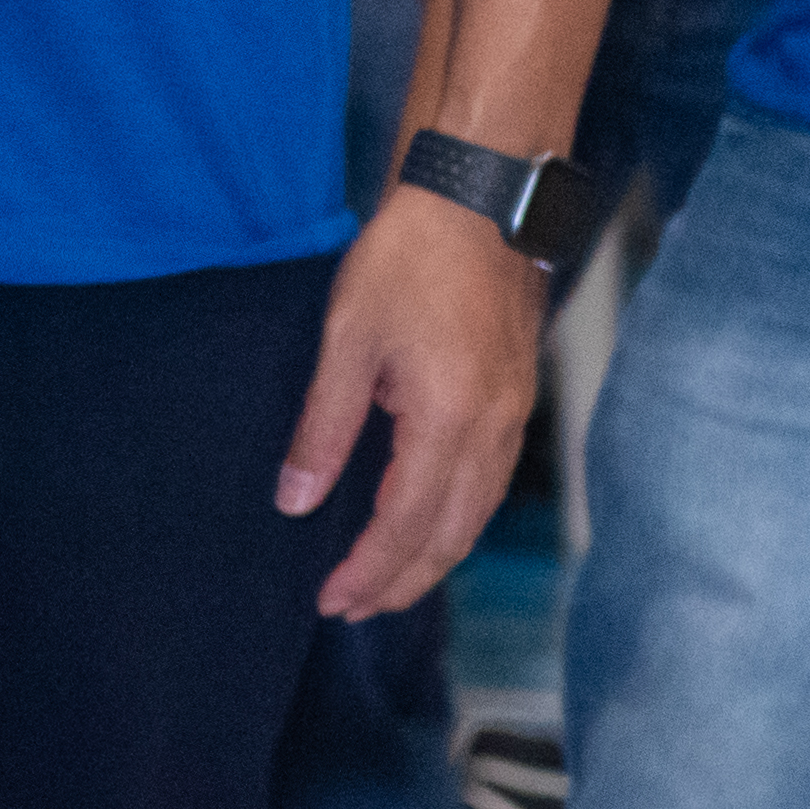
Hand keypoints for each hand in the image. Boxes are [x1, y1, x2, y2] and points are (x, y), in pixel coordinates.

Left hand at [285, 183, 541, 617]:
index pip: (406, 524)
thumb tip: (295, 501)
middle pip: (450, 535)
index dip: (369, 570)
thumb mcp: (347, 340)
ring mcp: (513, 416)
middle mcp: (494, 431)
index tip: (331, 600)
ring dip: (431, 555)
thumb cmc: (409, 260)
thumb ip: (324, 427)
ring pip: (475, 514)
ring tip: (383, 581)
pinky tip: (425, 521)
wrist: (478, 201)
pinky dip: (454, 518)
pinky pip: (487, 483)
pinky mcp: (514, 398)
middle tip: (351, 607)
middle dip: (401, 580)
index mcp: (450, 421)